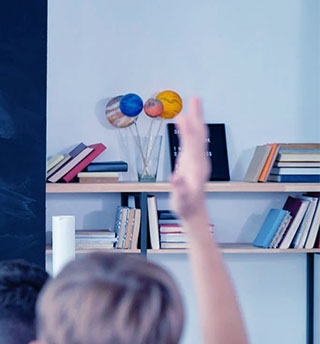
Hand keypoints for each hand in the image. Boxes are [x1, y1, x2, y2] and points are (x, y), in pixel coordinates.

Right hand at [169, 97, 210, 225]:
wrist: (194, 212)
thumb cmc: (186, 206)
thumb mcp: (182, 200)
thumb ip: (180, 188)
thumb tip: (177, 177)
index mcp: (196, 166)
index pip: (192, 143)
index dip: (187, 129)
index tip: (181, 116)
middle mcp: (200, 160)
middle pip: (199, 134)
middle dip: (197, 116)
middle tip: (195, 98)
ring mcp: (198, 160)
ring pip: (198, 136)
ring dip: (196, 119)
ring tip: (193, 105)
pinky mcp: (193, 161)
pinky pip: (193, 141)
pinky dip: (190, 130)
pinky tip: (187, 124)